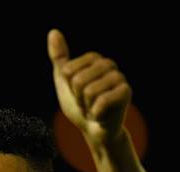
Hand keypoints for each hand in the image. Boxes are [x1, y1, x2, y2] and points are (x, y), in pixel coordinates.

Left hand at [47, 29, 131, 148]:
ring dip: (87, 107)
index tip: (77, 95)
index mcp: (94, 59)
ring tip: (94, 109)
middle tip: (86, 104)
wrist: (95, 131)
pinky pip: (102, 102)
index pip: (68, 70)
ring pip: (89, 92)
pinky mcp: (126, 92)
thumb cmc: (80, 107)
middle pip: (78, 80)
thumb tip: (53, 32)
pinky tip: (102, 115)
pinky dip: (97, 114)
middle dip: (78, 98)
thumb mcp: (64, 83)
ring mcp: (119, 78)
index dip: (69, 88)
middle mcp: (109, 64)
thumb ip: (59, 59)